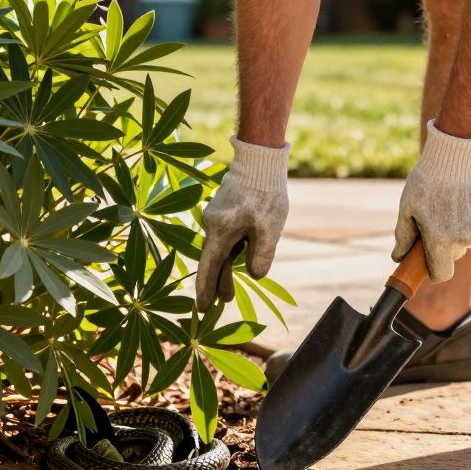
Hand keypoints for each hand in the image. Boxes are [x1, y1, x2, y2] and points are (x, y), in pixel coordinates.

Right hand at [196, 137, 290, 310]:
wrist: (260, 161)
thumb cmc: (266, 195)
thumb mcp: (269, 229)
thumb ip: (261, 255)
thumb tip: (255, 274)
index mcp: (220, 231)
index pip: (209, 266)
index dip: (205, 289)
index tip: (201, 308)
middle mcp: (212, 225)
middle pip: (213, 260)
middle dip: (217, 283)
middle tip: (222, 303)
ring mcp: (216, 218)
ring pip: (220, 250)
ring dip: (225, 270)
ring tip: (228, 294)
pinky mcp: (224, 212)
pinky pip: (225, 239)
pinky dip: (230, 254)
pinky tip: (238, 262)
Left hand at [392, 120, 470, 282]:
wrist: (458, 152)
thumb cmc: (428, 179)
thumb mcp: (408, 207)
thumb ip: (403, 236)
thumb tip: (398, 257)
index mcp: (440, 240)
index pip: (441, 274)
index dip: (434, 269)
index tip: (429, 260)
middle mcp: (463, 239)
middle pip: (454, 255)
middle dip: (445, 244)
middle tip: (437, 219)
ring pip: (468, 238)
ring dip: (460, 228)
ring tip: (452, 202)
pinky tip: (467, 197)